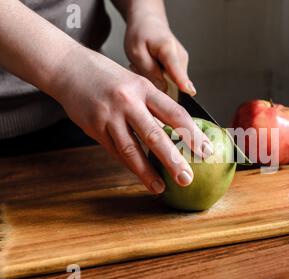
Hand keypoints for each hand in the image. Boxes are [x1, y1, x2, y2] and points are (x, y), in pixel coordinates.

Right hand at [52, 48, 212, 193]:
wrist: (69, 68)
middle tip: (187, 178)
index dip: (193, 134)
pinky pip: (115, 151)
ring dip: (147, 172)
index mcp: (145, 89)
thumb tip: (177, 132)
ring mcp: (109, 116)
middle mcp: (128, 102)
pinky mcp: (94, 128)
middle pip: (155, 135)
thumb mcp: (137, 84)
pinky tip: (141, 175)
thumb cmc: (110, 78)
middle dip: (173, 160)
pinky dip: (129, 165)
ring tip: (160, 188)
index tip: (206, 151)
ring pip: (131, 150)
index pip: (175, 114)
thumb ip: (154, 107)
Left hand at [124, 12, 195, 94]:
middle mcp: (181, 57)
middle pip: (174, 83)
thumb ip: (150, 72)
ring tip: (146, 65)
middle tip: (141, 69)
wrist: (149, 23)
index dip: (183, 83)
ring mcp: (183, 63)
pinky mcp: (181, 67)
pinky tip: (152, 67)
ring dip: (156, 80)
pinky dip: (159, 77)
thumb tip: (164, 91)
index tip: (190, 92)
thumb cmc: (141, 35)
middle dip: (157, 84)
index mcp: (169, 49)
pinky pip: (171, 81)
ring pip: (171, 83)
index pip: (177, 70)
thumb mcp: (137, 53)